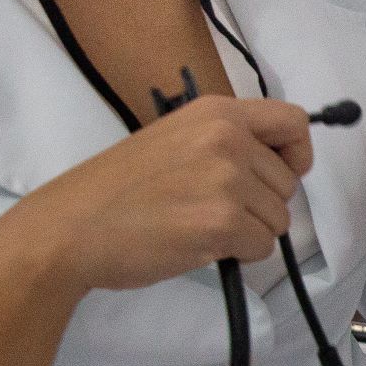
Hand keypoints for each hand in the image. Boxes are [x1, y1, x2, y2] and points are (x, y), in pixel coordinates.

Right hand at [15, 95, 314, 292]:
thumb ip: (223, 143)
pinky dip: (238, 255)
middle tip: (212, 210)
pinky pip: (262, 248)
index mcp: (216, 111)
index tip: (278, 174)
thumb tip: (272, 165)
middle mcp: (228, 138)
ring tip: (198, 226)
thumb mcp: (173, 139)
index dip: (296, 154)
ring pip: (278, 219)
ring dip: (248, 232)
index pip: (295, 122)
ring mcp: (227, 179)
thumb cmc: (115, 190)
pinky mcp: (222, 222)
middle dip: (261, 204)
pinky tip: (197, 245)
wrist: (69, 228)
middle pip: (287, 182)